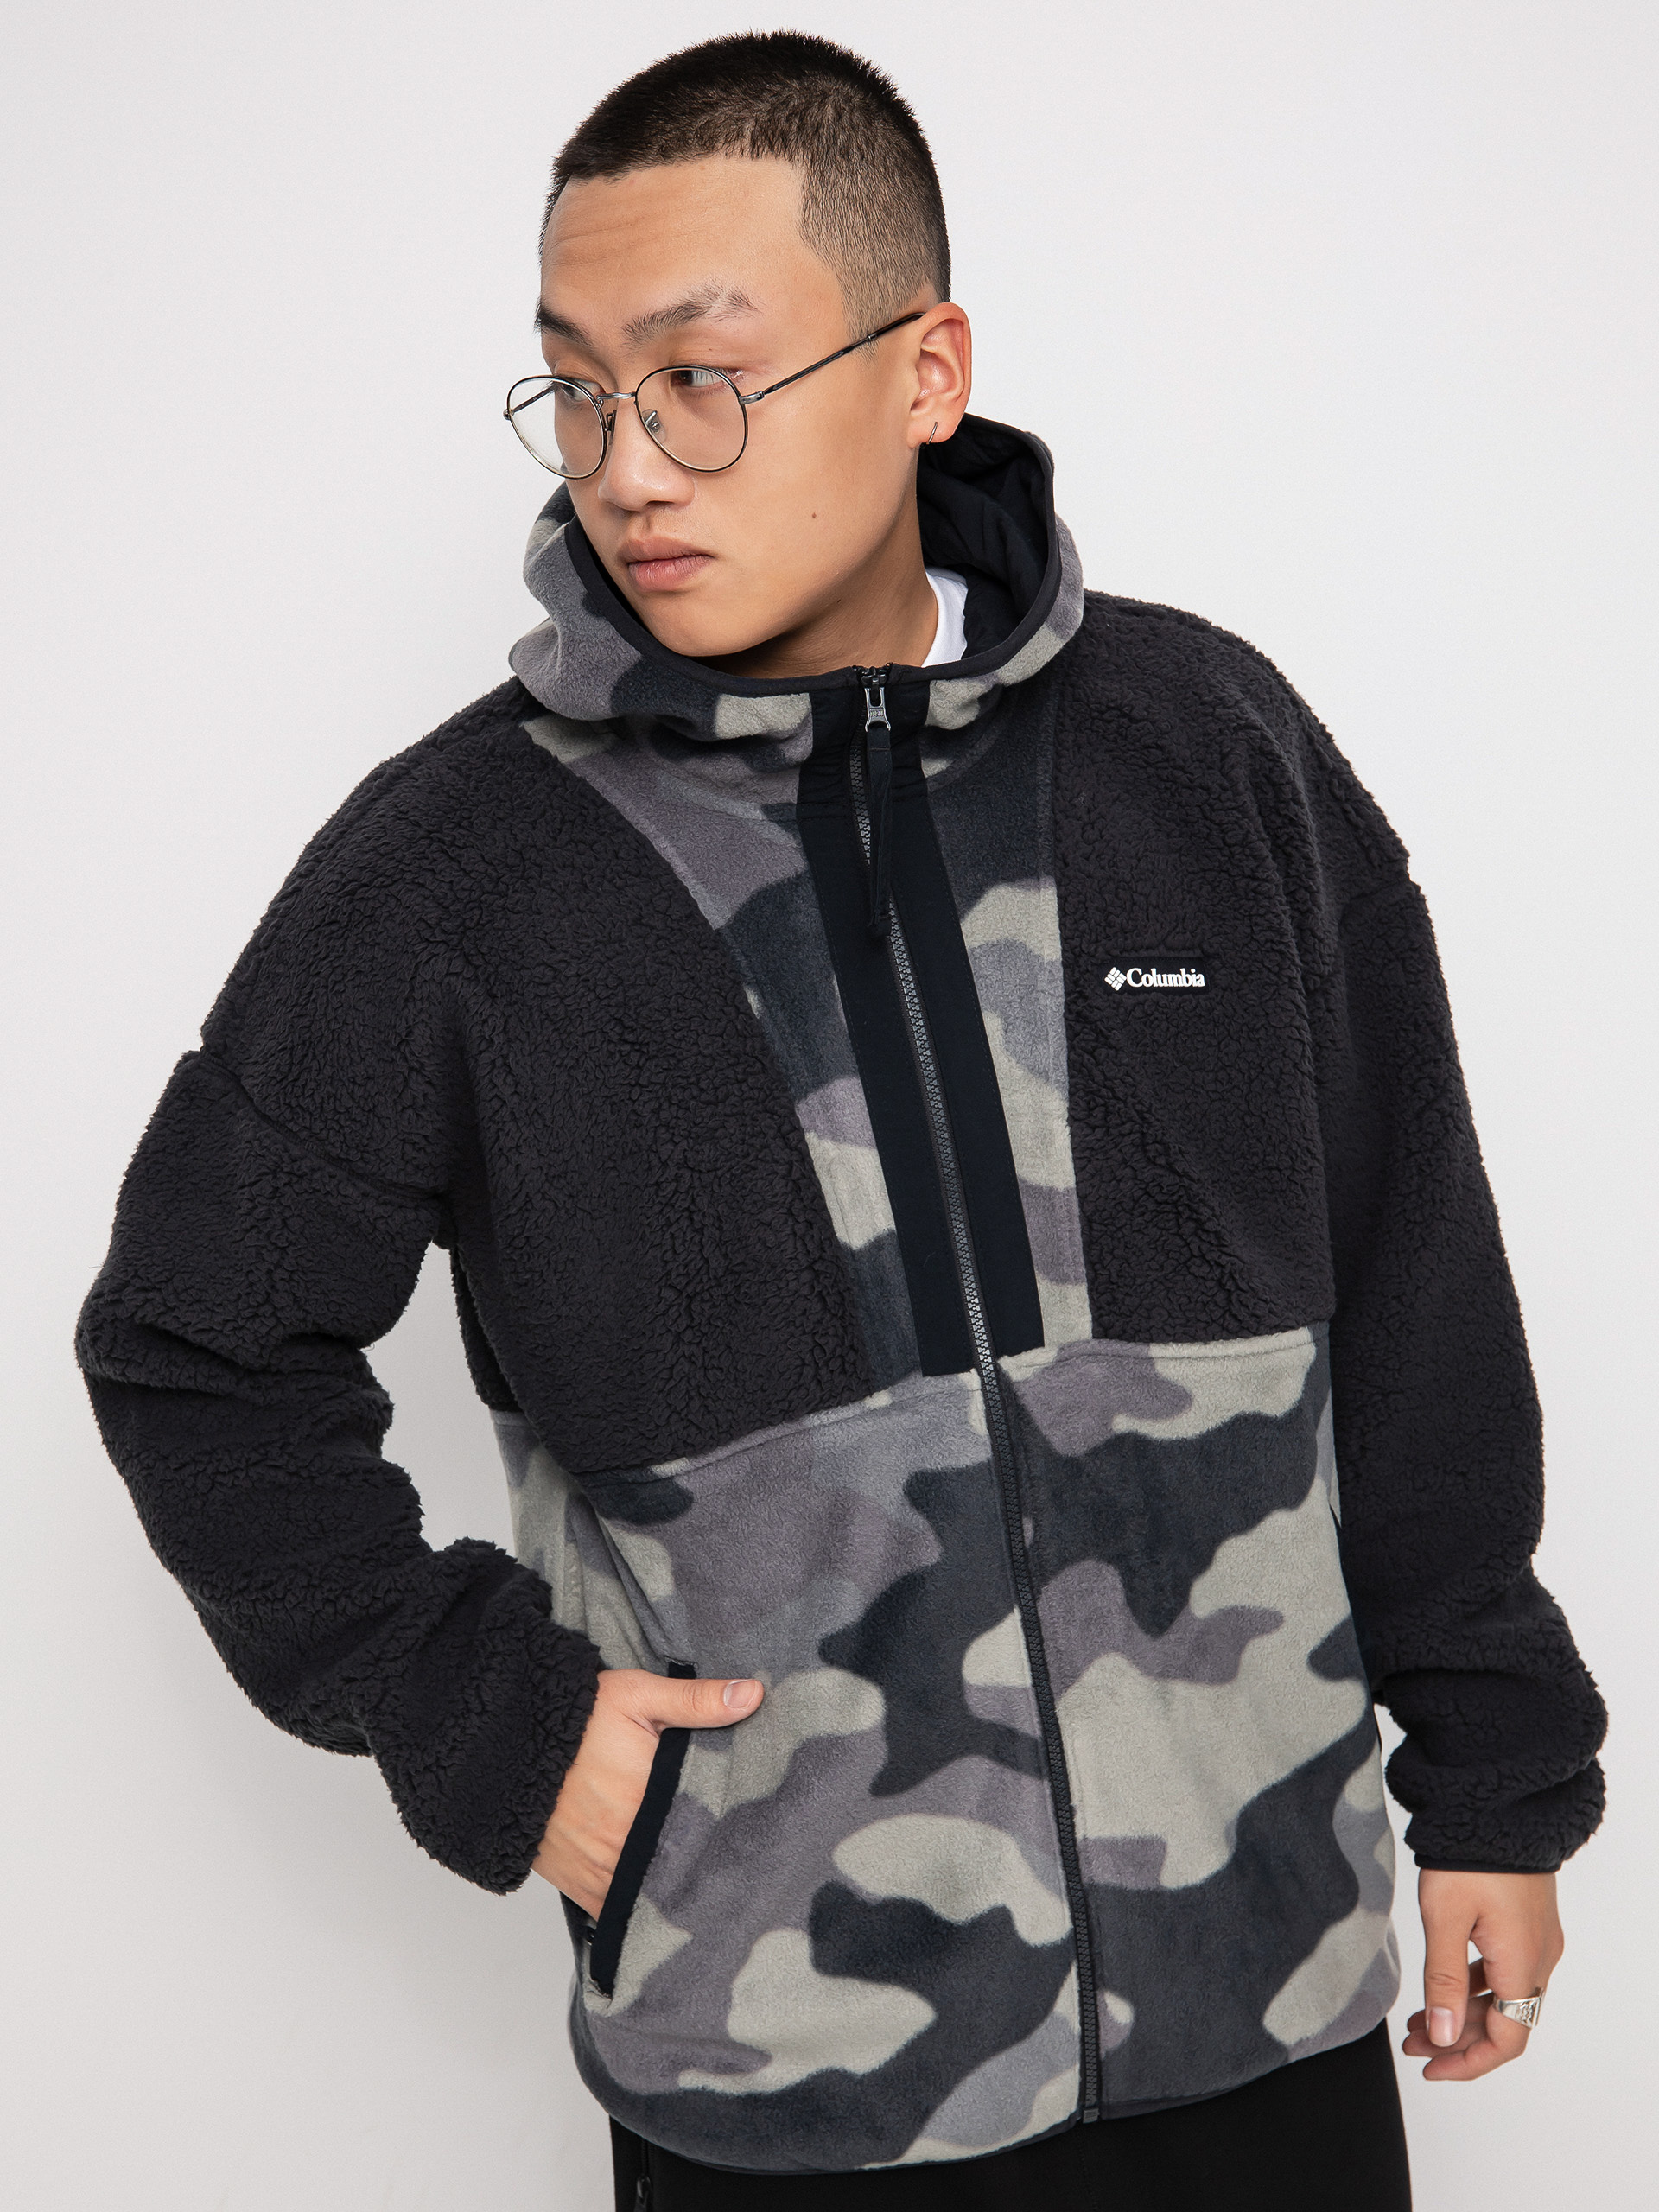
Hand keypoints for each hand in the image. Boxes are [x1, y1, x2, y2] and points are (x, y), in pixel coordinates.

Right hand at [532, 1668, 762, 1916]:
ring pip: (651, 1898)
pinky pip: (616, 1912)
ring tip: (704, 1887)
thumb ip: (697, 1700)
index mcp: (650, 1797)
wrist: (506, 1741)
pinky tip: (659, 1899)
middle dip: (706, 1869)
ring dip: (673, 1893)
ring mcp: (599, 1869)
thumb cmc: (575, 1716)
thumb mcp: (638, 1696)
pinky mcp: (577, 1884)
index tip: (752, 1840)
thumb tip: (753, 1696)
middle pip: (682, 1871)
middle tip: (737, 1869)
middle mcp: (625, 1842)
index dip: (732, 1839)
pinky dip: (637, 1908)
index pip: (708, 1832)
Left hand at [1401, 1868, 1562, 2080]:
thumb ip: (1442, 1980)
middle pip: (1503, 2022)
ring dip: (1462, 2012)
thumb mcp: (1445, 1918)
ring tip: (1416, 2020)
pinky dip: (1472, 1985)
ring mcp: (1536, 1939)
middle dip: (1456, 2039)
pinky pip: (1503, 1969)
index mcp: (1523, 1964)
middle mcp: (1539, 1957)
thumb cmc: (1470, 1853)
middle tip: (1412, 2043)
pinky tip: (1441, 1985)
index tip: (1430, 2067)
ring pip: (1502, 1996)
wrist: (1498, 1801)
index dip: (1467, 2062)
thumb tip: (1442, 2036)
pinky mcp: (1526, 1921)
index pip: (1505, 2040)